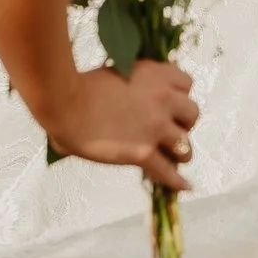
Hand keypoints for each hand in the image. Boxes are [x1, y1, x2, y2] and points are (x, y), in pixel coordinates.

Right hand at [42, 61, 201, 192]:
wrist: (65, 104)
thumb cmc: (79, 86)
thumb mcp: (116, 72)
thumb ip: (134, 83)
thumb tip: (133, 95)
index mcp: (155, 74)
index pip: (186, 83)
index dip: (179, 95)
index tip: (171, 103)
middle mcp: (163, 98)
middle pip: (192, 113)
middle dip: (183, 122)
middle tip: (168, 130)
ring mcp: (156, 126)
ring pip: (186, 145)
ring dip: (180, 151)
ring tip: (172, 157)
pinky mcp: (145, 152)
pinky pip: (169, 171)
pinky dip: (177, 181)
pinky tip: (183, 185)